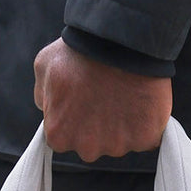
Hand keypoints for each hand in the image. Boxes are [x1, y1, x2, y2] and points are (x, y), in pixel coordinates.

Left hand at [33, 38, 171, 161]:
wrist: (120, 42)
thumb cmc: (80, 51)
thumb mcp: (46, 66)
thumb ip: (44, 94)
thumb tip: (48, 107)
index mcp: (59, 135)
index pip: (64, 138)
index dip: (74, 118)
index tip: (83, 100)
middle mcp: (86, 148)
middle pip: (93, 144)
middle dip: (98, 125)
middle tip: (105, 95)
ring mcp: (117, 146)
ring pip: (120, 142)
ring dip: (122, 124)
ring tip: (124, 94)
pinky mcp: (145, 139)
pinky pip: (146, 137)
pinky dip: (145, 123)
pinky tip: (142, 101)